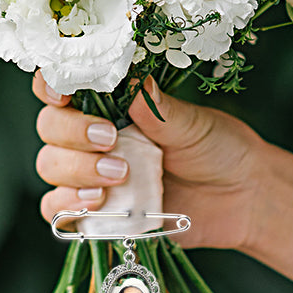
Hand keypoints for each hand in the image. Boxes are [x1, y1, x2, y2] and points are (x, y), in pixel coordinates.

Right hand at [32, 71, 265, 249]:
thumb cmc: (219, 149)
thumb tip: (132, 81)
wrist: (242, 197)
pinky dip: (68, 204)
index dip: (52, 85)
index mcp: (113, 103)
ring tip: (119, 176)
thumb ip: (159, 108)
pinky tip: (98, 202)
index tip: (64, 93)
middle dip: (72, 132)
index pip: (64, 85)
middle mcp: (94, 135)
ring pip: (50, 165)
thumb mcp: (194, 124)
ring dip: (75, 170)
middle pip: (50, 126)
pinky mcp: (97, 212)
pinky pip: (58, 210)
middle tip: (111, 140)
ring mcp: (92, 174)